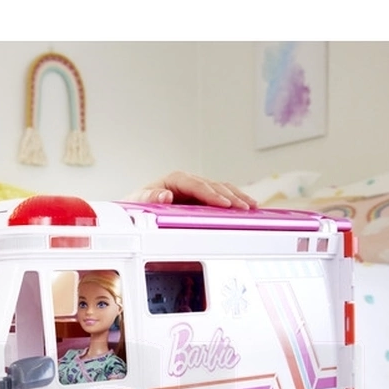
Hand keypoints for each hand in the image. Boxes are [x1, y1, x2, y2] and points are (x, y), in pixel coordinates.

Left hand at [128, 171, 256, 209]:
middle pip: (214, 186)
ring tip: (251, 206)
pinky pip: (221, 197)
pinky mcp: (201, 199)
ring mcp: (196, 190)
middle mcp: (188, 182)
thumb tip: (164, 196)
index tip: (223, 203)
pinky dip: (234, 201)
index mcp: (175, 179)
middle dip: (230, 196)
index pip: (197, 184)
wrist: (137, 209)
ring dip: (237, 197)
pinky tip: (246, 207)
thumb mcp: (138, 200)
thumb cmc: (138, 203)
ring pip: (221, 189)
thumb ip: (150, 197)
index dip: (211, 194)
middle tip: (243, 207)